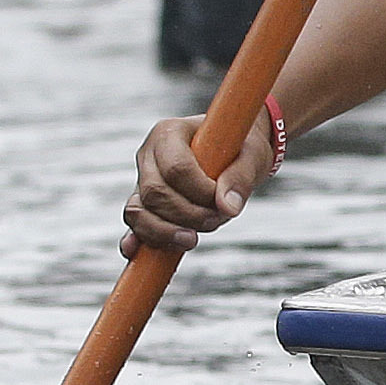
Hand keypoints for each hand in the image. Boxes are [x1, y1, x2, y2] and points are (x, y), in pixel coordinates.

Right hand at [119, 113, 273, 254]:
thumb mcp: (251, 156)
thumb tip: (228, 207)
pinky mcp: (144, 202)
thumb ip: (240, 178)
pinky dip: (138, 238)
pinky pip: (135, 222)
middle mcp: (149, 154)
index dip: (199, 192)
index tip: (222, 202)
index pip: (176, 168)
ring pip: (140, 211)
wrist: (234, 151)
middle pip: (155, 193)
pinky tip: (135, 251)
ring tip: (193, 239)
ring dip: (166, 231)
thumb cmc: (241, 148)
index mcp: (170, 133)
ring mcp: (142, 179)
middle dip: (187, 215)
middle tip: (216, 219)